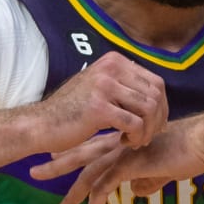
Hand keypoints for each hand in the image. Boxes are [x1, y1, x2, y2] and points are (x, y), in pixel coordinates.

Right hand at [26, 51, 166, 154]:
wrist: (41, 124)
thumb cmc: (73, 111)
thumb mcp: (101, 88)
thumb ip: (127, 86)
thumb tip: (160, 98)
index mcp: (114, 61)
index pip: (157, 83)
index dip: (162, 107)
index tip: (154, 124)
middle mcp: (111, 68)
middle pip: (156, 96)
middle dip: (157, 121)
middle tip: (146, 136)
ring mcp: (104, 86)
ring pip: (149, 110)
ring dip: (148, 131)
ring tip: (135, 140)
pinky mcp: (99, 108)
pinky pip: (135, 124)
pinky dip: (136, 137)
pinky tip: (124, 142)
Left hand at [32, 116, 203, 203]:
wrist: (203, 140)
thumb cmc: (190, 150)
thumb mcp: (166, 167)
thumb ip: (149, 179)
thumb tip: (136, 193)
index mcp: (125, 142)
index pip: (92, 145)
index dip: (73, 151)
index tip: (54, 157)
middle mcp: (119, 145)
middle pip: (79, 156)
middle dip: (56, 166)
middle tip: (33, 173)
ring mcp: (123, 155)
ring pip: (87, 177)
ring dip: (72, 198)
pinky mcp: (130, 166)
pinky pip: (105, 189)